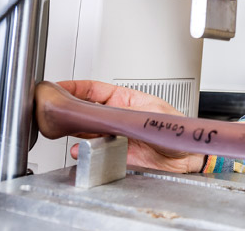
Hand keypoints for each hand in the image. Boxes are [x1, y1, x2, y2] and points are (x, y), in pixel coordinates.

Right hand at [55, 80, 205, 173]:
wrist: (188, 157)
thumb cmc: (176, 130)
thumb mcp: (152, 115)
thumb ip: (127, 117)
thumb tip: (106, 119)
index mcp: (124, 100)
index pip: (93, 90)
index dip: (74, 87)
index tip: (59, 87)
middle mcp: (116, 117)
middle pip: (85, 110)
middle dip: (70, 109)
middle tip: (57, 110)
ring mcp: (114, 135)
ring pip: (87, 131)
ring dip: (76, 132)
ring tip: (68, 130)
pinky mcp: (115, 153)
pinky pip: (95, 152)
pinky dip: (84, 152)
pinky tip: (80, 151)